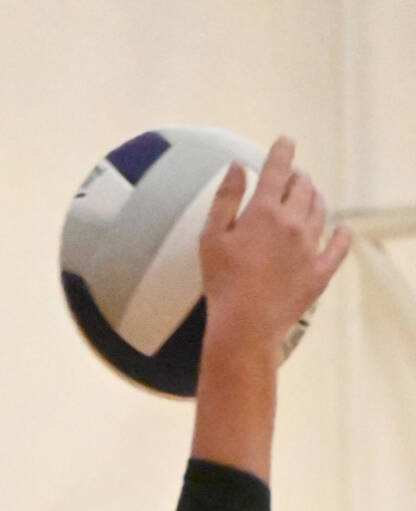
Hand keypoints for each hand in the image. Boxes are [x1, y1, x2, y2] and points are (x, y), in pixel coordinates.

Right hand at [199, 137, 350, 349]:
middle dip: (298, 176)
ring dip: (314, 198)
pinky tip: (341, 229)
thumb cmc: (222, 282)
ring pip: (319, 210)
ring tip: (308, 197)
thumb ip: (225, 198)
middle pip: (303, 187)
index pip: (277, 169)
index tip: (285, 142)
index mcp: (265, 211)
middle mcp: (293, 222)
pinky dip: (341, 234)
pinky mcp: (319, 271)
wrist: (245, 325)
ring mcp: (310, 247)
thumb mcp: (211, 238)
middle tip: (292, 177)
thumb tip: (237, 165)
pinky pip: (338, 247)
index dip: (282, 152)